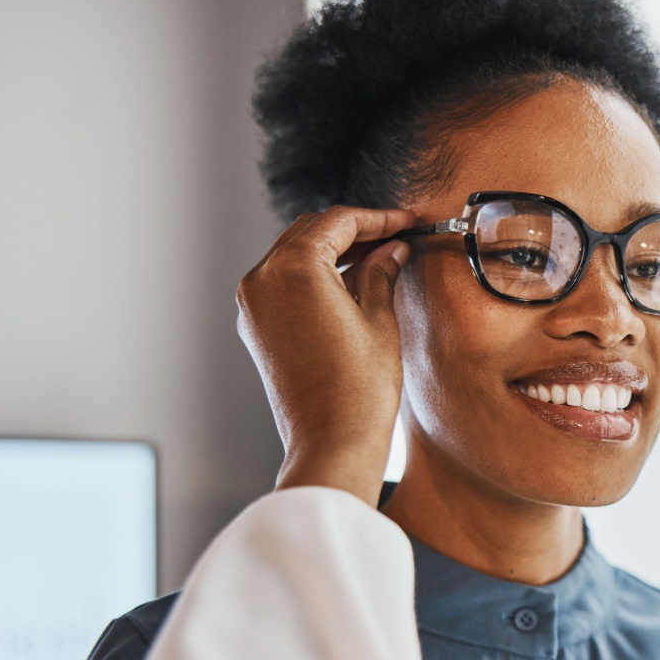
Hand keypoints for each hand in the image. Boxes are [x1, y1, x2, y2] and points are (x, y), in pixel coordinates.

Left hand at [236, 206, 417, 506]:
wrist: (332, 442)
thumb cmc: (359, 390)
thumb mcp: (380, 320)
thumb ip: (381, 273)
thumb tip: (392, 250)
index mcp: (294, 268)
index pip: (338, 222)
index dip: (378, 218)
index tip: (406, 221)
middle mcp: (263, 279)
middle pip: (310, 231)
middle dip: (354, 230)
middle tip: (394, 236)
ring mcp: (253, 304)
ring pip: (293, 254)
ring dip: (332, 250)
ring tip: (376, 257)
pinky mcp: (255, 326)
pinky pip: (283, 282)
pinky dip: (313, 274)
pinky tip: (348, 283)